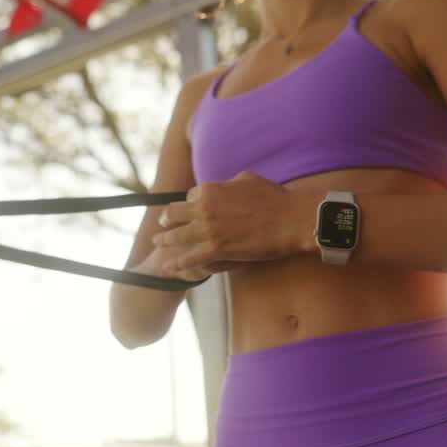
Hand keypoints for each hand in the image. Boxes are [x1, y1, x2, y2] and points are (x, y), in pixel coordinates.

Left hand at [151, 172, 301, 280]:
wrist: (289, 220)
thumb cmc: (273, 198)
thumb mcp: (247, 179)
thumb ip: (228, 183)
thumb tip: (223, 186)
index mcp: (210, 189)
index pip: (189, 196)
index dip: (189, 203)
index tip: (189, 209)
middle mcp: (203, 208)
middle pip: (175, 214)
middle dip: (167, 219)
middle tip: (162, 224)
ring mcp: (208, 230)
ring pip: (177, 236)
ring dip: (164, 240)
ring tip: (157, 242)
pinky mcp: (217, 250)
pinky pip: (190, 258)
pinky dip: (177, 263)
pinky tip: (169, 267)